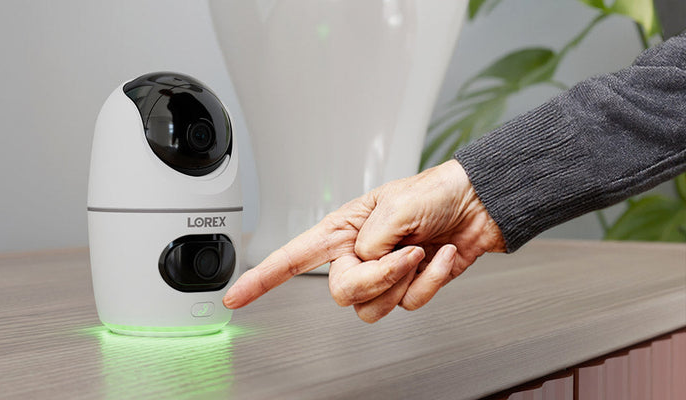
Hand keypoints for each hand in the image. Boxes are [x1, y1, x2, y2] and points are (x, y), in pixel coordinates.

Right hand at [223, 160, 505, 321]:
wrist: (477, 205)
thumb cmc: (436, 192)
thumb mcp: (398, 204)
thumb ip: (373, 239)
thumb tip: (364, 262)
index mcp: (343, 230)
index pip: (292, 257)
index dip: (261, 279)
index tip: (235, 297)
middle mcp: (357, 256)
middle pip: (342, 293)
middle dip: (376, 278)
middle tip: (401, 255)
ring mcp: (383, 275)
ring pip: (373, 306)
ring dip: (404, 280)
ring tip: (421, 251)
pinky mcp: (408, 288)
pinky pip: (409, 304)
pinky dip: (429, 281)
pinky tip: (439, 257)